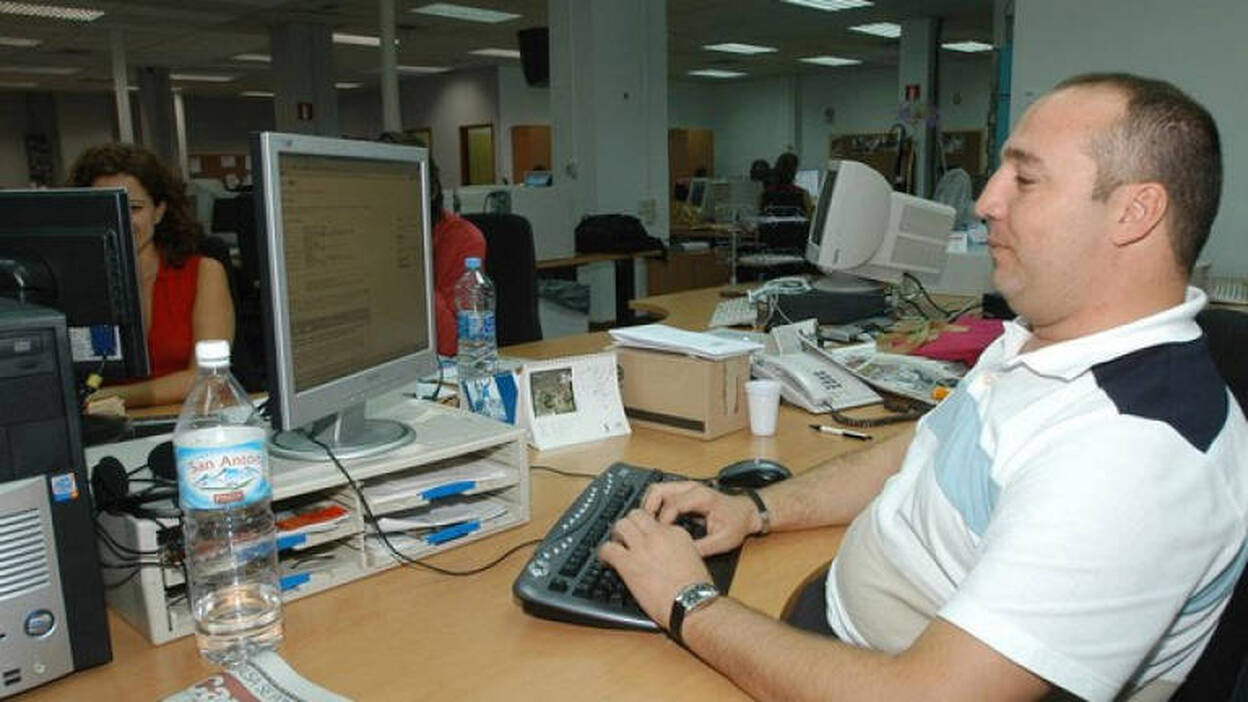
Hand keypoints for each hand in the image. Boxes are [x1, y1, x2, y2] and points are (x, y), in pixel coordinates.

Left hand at [598, 508, 712, 628]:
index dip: (646, 529)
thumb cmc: (696, 589)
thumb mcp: (693, 557)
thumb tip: (663, 550)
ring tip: (616, 545)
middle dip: (629, 524)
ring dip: (616, 534)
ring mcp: (642, 547)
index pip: (654, 520)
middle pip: (636, 515)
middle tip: (626, 536)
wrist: (691, 604)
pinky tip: (605, 559)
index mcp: (676, 533)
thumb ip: (676, 548)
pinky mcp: (628, 564)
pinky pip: (608, 548)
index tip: (643, 538)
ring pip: (620, 525)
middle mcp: (657, 535)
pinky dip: (603, 552)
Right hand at [641, 481, 761, 555]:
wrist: (746, 512)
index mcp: (701, 498)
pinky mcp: (684, 491)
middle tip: (645, 528)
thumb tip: (683, 555)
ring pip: (658, 489)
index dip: (662, 521)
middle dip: (648, 509)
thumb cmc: (736, 523)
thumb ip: (703, 548)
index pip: (672, 505)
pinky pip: (662, 493)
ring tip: (648, 525)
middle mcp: (692, 488)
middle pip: (659, 490)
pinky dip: (655, 505)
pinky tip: (656, 521)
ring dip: (649, 505)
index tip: (659, 536)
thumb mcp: (723, 541)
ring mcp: (687, 487)